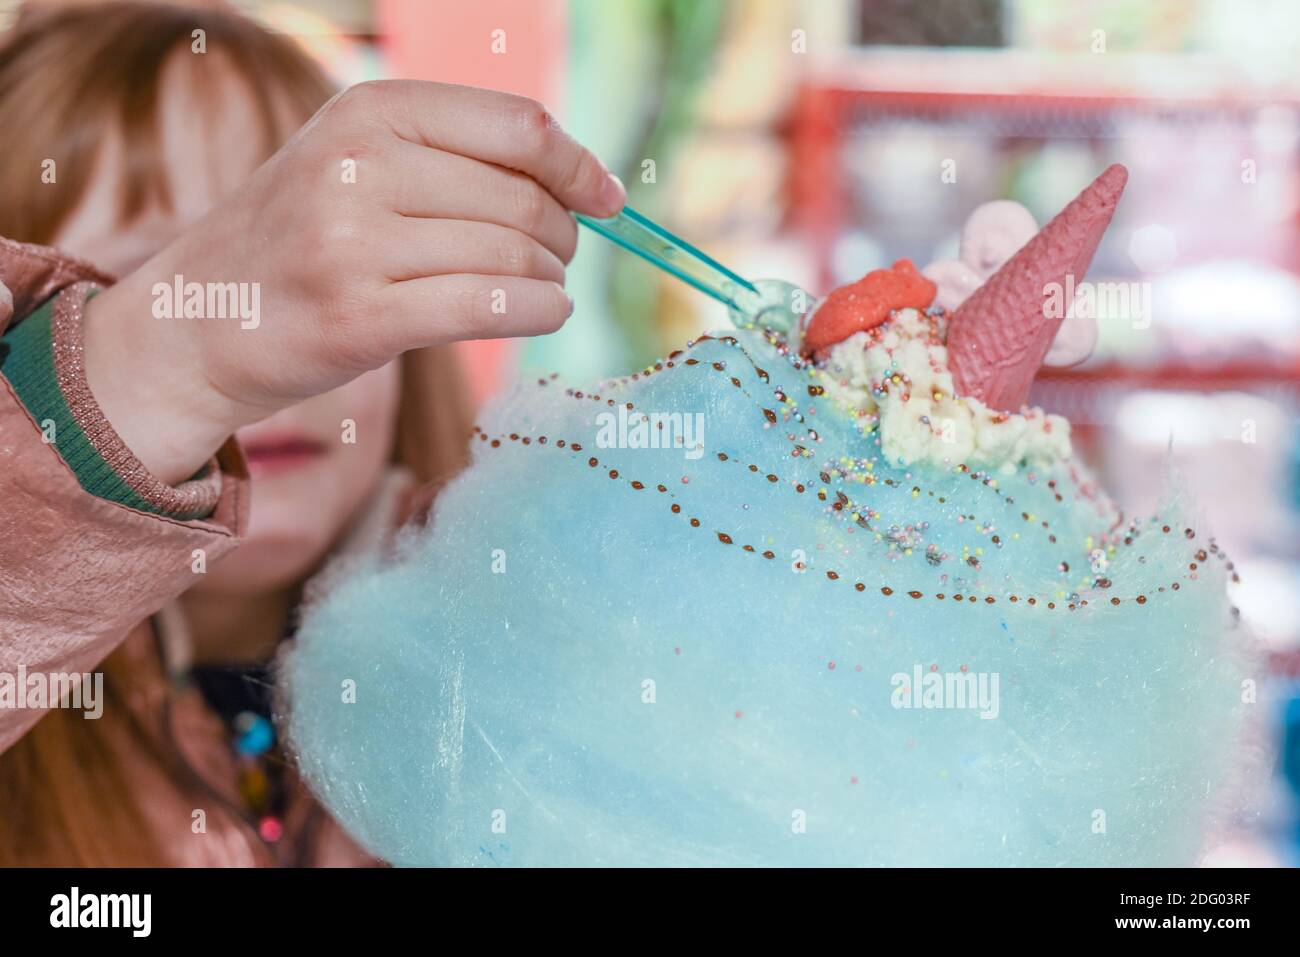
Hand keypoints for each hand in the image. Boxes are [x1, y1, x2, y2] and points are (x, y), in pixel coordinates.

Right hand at [82, 80, 623, 483]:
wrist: (197, 325)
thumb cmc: (300, 245)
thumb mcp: (357, 164)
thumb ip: (452, 156)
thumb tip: (583, 180)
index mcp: (367, 111)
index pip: (516, 126)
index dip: (578, 166)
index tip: (607, 198)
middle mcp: (359, 165)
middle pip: (523, 197)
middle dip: (562, 234)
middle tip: (558, 257)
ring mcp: (353, 243)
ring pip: (512, 255)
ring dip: (550, 279)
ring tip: (541, 288)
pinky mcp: (361, 317)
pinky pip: (490, 307)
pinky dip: (539, 312)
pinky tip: (544, 314)